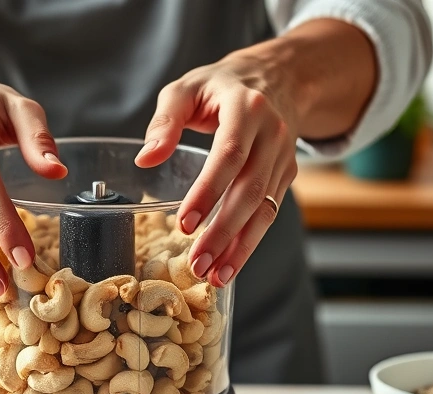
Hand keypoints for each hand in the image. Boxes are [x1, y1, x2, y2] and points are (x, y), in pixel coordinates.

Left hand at [135, 50, 299, 287]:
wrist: (278, 78)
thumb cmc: (222, 86)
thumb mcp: (187, 88)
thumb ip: (165, 121)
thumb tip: (146, 158)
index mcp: (247, 107)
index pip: (229, 154)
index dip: (208, 191)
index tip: (184, 223)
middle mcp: (273, 134)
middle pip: (250, 189)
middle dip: (223, 231)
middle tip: (197, 262)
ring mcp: (284, 157)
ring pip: (265, 209)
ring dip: (240, 247)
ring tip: (215, 276)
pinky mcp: (287, 176)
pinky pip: (269, 214)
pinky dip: (250, 243)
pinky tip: (229, 265)